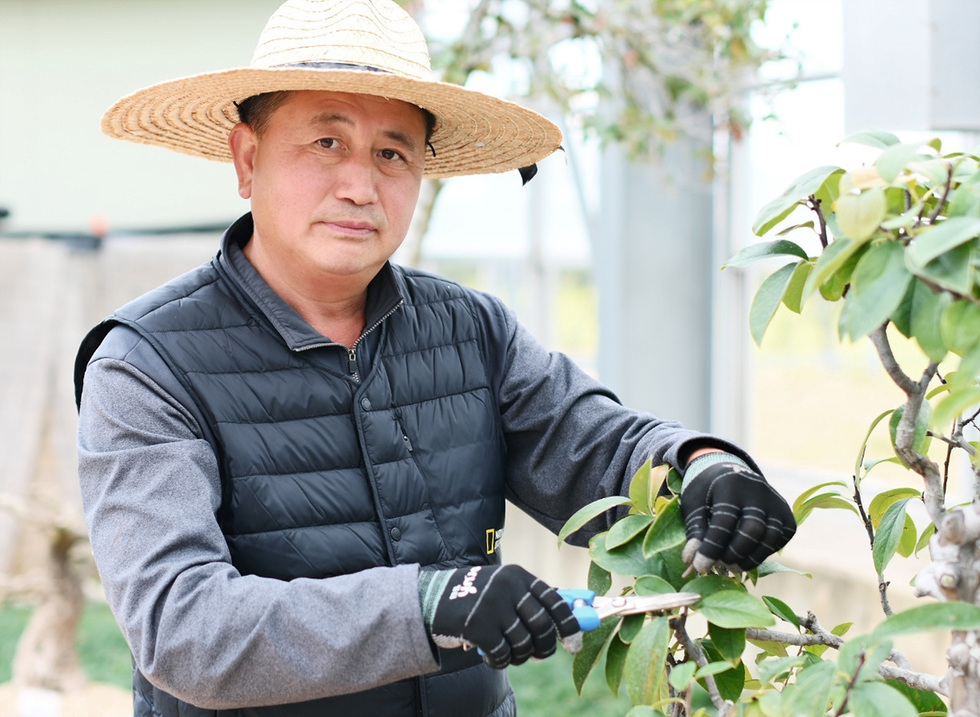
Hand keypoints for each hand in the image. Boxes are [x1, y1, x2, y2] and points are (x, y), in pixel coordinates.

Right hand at [419, 564, 580, 668]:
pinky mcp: (478, 626)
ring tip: (510, 653)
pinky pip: (502, 654)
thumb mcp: (504, 589)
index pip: (555, 602)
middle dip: (545, 647)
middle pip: (542, 626)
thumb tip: (569, 626)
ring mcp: (492, 606)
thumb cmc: (477, 598)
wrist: (432, 598)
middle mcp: (508, 587)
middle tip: (538, 655)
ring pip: (523, 644)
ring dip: (520, 656)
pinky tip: (492, 658)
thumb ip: (532, 603)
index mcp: (518, 576)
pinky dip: (499, 662)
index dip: (570, 626)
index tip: (574, 644)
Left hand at [680, 456, 795, 573]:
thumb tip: (692, 560)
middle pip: (753, 529)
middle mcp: (757, 492)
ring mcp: (775, 503)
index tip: (700, 566)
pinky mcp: (786, 514)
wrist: (731, 470)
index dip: (712, 547)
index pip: (724, 522)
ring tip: (733, 566)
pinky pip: (779, 539)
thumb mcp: (694, 503)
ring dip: (752, 558)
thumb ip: (695, 529)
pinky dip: (764, 552)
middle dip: (735, 553)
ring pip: (770, 537)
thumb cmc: (707, 490)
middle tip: (720, 565)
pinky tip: (748, 555)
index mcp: (730, 486)